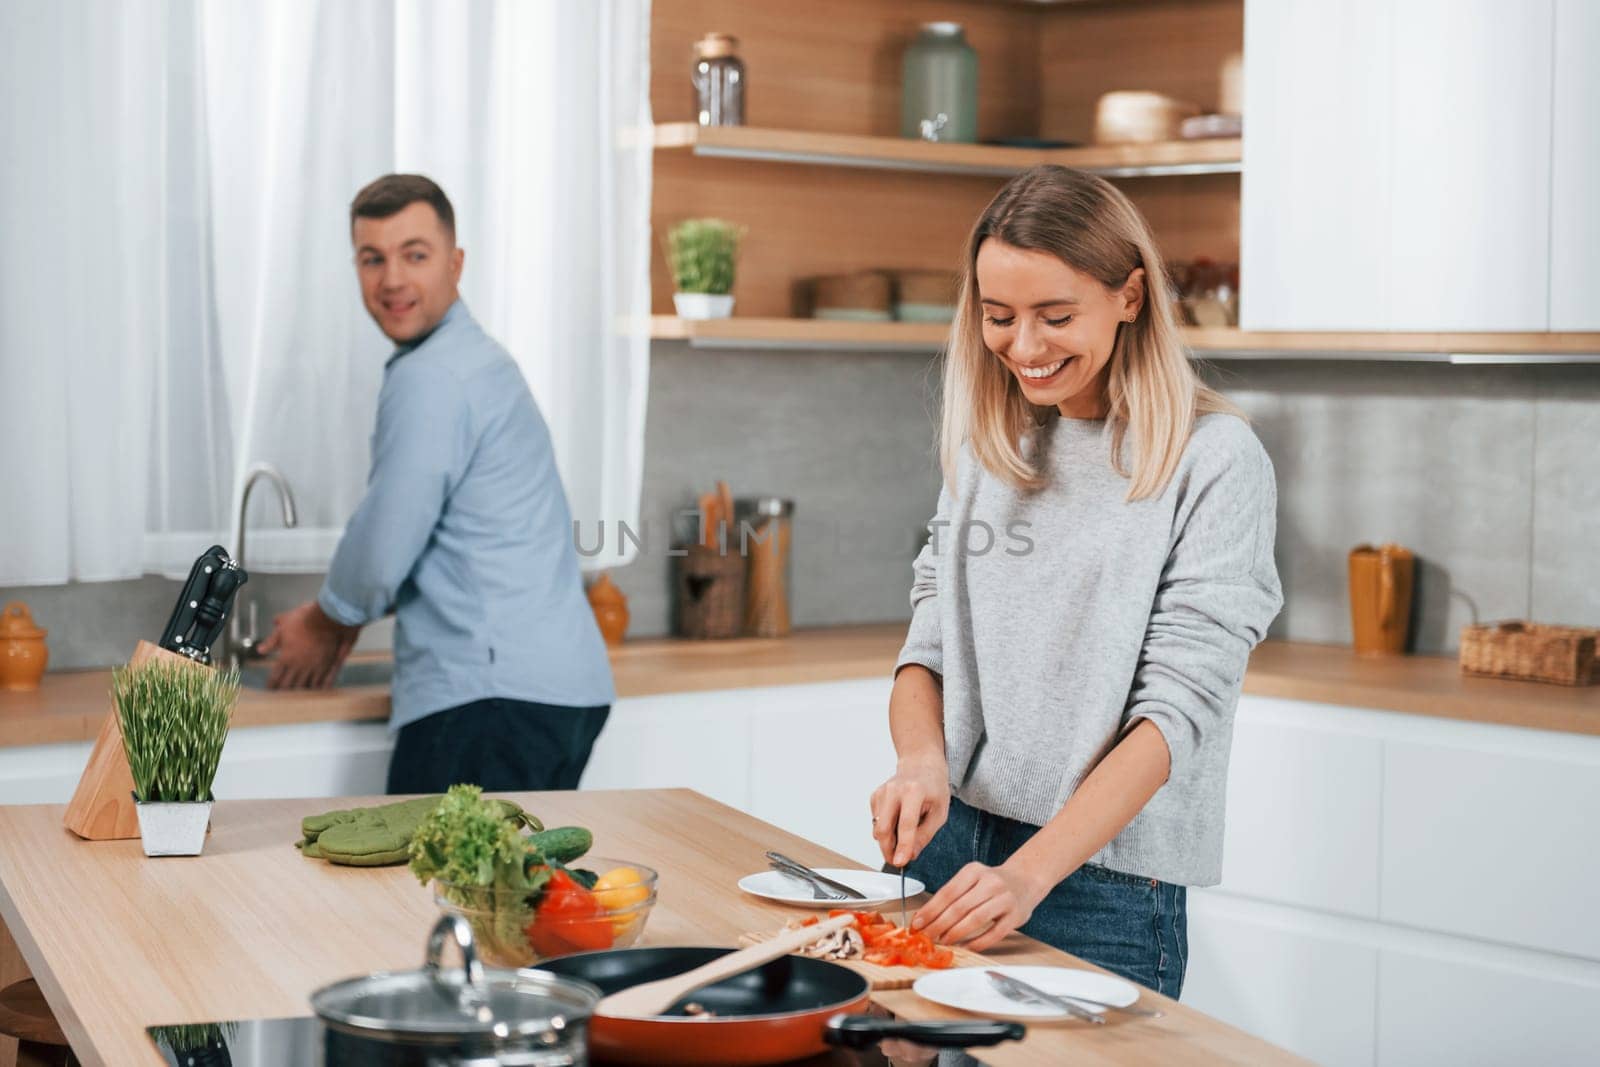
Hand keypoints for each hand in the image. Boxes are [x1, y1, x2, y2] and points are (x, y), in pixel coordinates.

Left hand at [257, 601, 358, 689]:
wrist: (327, 618)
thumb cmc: (303, 620)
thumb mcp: (283, 626)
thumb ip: (271, 641)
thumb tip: (260, 650)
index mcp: (286, 657)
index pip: (275, 677)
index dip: (272, 685)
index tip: (270, 689)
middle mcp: (298, 666)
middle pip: (288, 685)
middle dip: (283, 690)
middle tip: (281, 695)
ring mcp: (313, 667)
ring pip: (304, 686)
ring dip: (299, 691)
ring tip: (297, 695)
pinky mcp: (326, 666)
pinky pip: (320, 682)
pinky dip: (316, 687)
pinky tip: (316, 690)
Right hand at [870, 758, 949, 867]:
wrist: (921, 765)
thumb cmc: (933, 787)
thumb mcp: (940, 813)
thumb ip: (925, 835)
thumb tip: (911, 855)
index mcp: (914, 791)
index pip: (906, 824)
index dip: (903, 846)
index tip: (900, 862)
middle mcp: (894, 790)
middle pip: (883, 828)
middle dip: (888, 849)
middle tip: (898, 860)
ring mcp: (882, 792)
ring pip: (877, 828)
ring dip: (888, 840)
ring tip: (904, 836)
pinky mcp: (875, 796)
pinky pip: (876, 822)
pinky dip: (885, 828)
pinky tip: (897, 821)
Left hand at [911, 860, 1050, 951]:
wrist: (1025, 879)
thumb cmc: (991, 883)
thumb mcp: (971, 879)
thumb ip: (952, 895)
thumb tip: (924, 917)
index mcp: (974, 870)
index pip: (947, 892)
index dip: (930, 910)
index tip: (917, 924)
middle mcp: (991, 882)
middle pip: (959, 907)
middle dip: (939, 924)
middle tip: (926, 937)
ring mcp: (1005, 898)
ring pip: (976, 919)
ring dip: (956, 933)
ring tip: (943, 941)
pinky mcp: (1016, 915)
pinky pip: (994, 933)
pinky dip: (978, 942)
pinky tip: (966, 946)